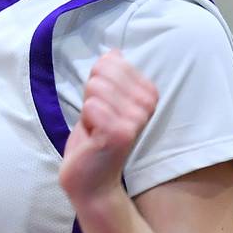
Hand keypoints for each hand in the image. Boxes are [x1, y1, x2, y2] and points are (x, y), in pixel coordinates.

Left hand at [60, 49, 158, 207]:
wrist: (92, 181)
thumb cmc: (95, 139)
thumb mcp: (102, 101)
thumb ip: (108, 77)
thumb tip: (113, 51)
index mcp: (147, 93)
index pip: (110, 62)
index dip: (95, 83)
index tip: (103, 108)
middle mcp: (147, 105)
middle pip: (101, 73)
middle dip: (90, 96)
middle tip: (96, 120)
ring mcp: (135, 119)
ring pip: (95, 88)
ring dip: (87, 109)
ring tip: (96, 129)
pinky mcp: (120, 134)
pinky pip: (91, 106)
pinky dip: (85, 120)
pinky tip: (94, 137)